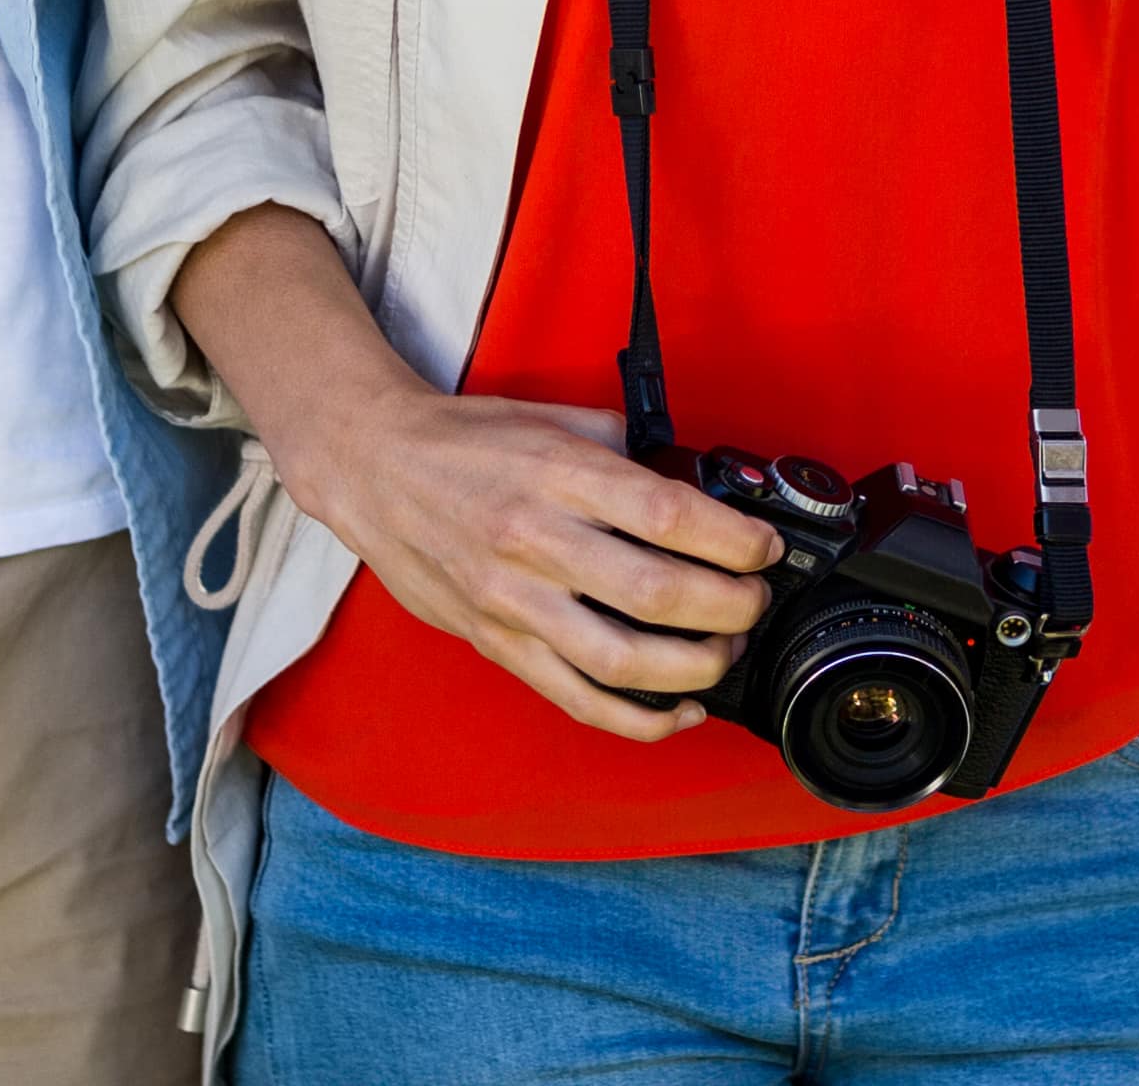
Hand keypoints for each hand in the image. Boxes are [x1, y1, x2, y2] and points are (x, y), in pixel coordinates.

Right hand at [269, 381, 775, 738]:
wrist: (375, 468)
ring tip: (724, 650)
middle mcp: (536, 541)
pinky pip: (577, 699)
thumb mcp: (555, 418)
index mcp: (558, 474)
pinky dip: (638, 719)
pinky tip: (680, 711)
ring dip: (694, 666)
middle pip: (658, 593)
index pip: (668, 516)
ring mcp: (514, 602)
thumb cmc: (468, 442)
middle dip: (730, 606)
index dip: (734, 539)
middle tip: (754, 599)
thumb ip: (625, 450)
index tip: (763, 547)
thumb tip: (697, 486)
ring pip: (622, 661)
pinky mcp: (498, 645)